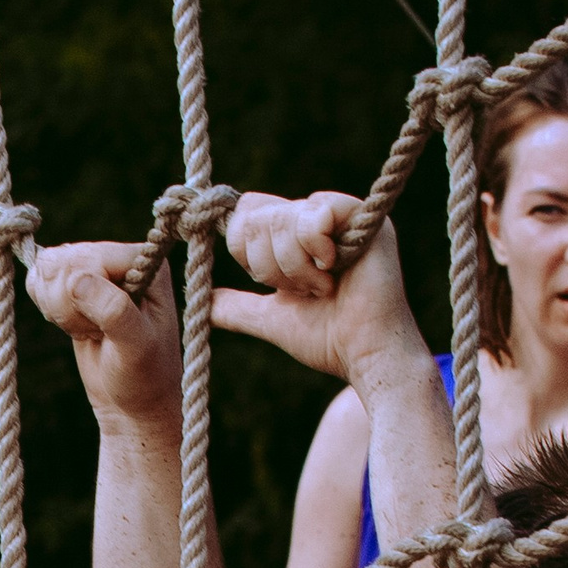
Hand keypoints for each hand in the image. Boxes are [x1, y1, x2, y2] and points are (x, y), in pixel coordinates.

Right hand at [28, 239, 179, 434]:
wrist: (132, 399)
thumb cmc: (143, 375)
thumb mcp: (136, 347)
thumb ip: (113, 310)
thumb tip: (77, 280)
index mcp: (143, 260)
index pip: (91, 256)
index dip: (81, 294)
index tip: (100, 330)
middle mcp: (119, 256)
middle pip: (64, 260)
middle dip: (67, 304)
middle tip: (95, 333)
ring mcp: (94, 265)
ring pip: (47, 266)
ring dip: (57, 307)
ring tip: (87, 330)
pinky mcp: (73, 279)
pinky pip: (39, 277)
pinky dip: (46, 306)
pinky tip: (72, 326)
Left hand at [215, 196, 427, 389]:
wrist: (364, 355)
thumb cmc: (328, 340)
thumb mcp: (272, 319)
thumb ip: (239, 307)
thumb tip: (203, 301)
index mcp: (298, 235)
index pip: (249, 212)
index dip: (244, 247)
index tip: (274, 284)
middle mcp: (320, 217)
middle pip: (259, 214)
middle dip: (268, 264)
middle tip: (302, 290)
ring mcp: (343, 214)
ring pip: (282, 216)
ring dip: (293, 266)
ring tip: (322, 287)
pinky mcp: (364, 215)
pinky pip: (314, 213)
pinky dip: (314, 251)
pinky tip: (334, 272)